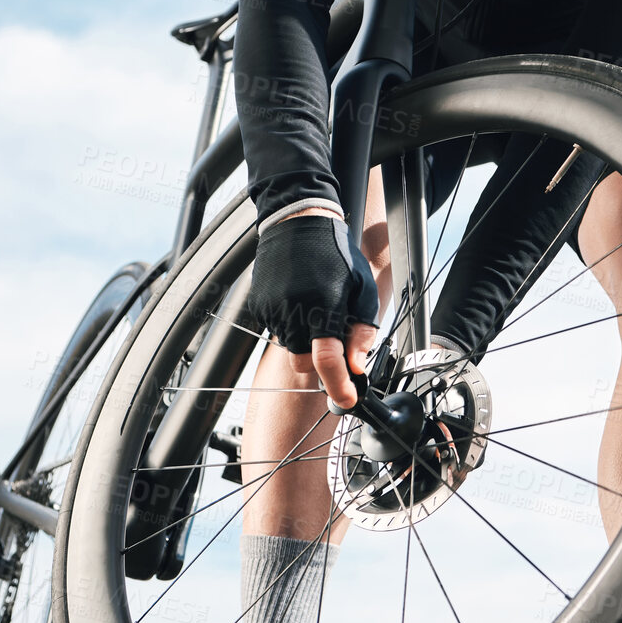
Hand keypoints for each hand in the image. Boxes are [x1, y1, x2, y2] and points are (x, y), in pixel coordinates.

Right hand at [248, 211, 378, 409]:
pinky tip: (301, 301)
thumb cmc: (336, 254)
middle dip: (320, 361)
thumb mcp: (362, 290)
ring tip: (317, 310)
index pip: (328, 360)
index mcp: (323, 306)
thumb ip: (361, 332)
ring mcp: (273, 309)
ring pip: (291, 350)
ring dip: (306, 342)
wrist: (297, 222)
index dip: (338, 386)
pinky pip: (277, 332)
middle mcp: (294, 310)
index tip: (347, 399)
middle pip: (305, 363)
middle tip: (334, 340)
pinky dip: (292, 327)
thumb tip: (357, 367)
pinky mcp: (260, 307)